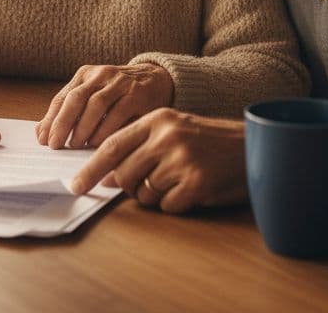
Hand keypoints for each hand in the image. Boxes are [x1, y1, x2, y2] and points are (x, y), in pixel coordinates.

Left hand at [36, 63, 173, 149]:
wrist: (156, 80)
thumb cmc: (119, 94)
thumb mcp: (93, 96)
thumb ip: (70, 112)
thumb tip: (42, 134)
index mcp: (86, 74)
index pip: (63, 97)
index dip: (51, 119)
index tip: (44, 140)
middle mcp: (101, 74)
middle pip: (76, 98)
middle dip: (63, 123)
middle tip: (56, 145)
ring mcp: (120, 82)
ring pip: (96, 104)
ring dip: (84, 127)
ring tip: (76, 146)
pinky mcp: (137, 93)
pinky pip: (118, 112)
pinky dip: (106, 129)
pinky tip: (98, 143)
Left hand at [69, 108, 247, 213]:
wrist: (252, 146)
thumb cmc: (208, 142)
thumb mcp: (173, 131)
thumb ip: (139, 147)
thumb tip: (104, 176)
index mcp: (157, 119)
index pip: (112, 146)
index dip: (90, 168)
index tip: (75, 186)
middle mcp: (167, 137)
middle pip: (123, 174)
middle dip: (129, 186)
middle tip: (153, 181)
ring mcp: (181, 160)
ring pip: (144, 194)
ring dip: (157, 195)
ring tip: (180, 179)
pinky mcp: (196, 184)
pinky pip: (167, 207)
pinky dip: (177, 204)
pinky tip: (194, 189)